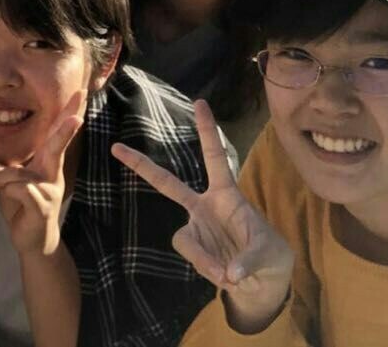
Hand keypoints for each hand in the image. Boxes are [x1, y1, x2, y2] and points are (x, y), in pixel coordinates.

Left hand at [0, 92, 83, 256]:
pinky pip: (18, 188)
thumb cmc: (22, 207)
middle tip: (79, 115)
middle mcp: (53, 174)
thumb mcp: (11, 184)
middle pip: (58, 145)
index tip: (80, 93)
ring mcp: (50, 190)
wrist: (33, 242)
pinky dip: (3, 189)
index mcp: (47, 164)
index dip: (68, 113)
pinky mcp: (42, 206)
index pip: (57, 133)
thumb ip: (2, 170)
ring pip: (19, 173)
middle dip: (67, 128)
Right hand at [111, 100, 292, 332]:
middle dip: (142, 165)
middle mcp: (205, 206)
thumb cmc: (270, 257)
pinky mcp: (193, 248)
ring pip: (184, 237)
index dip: (207, 131)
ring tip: (230, 274)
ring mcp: (196, 227)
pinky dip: (206, 267)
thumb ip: (249, 260)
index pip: (215, 156)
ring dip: (205, 258)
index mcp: (227, 194)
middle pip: (167, 183)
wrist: (262, 284)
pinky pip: (190, 255)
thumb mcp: (270, 254)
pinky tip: (224, 277)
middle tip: (116, 147)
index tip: (199, 103)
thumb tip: (228, 273)